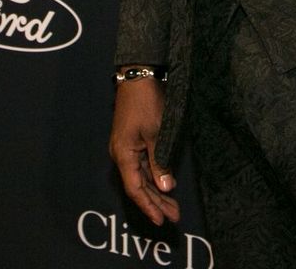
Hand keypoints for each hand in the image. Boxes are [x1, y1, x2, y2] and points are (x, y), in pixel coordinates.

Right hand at [109, 78, 179, 225]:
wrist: (139, 76)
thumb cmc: (147, 102)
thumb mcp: (157, 133)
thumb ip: (160, 162)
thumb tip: (166, 187)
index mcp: (123, 155)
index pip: (135, 189)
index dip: (149, 206)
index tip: (162, 220)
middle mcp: (121, 155)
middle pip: (138, 186)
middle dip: (156, 202)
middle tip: (174, 216)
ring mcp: (126, 147)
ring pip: (141, 177)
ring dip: (156, 191)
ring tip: (172, 206)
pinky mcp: (132, 140)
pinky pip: (142, 165)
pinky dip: (154, 176)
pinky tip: (164, 184)